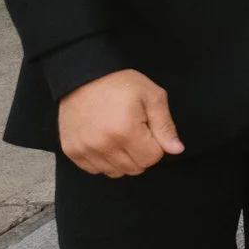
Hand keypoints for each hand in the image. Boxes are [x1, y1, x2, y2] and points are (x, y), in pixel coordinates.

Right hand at [58, 69, 182, 176]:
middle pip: (134, 169)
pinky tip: (104, 141)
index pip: (152, 158)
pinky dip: (103, 160)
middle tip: (135, 132)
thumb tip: (177, 150)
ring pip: (115, 172)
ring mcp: (84, 150)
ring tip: (119, 136)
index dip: (156, 145)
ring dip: (122, 159)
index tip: (149, 130)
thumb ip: (166, 126)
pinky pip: (94, 170)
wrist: (84, 76)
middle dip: (141, 153)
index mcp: (126, 131)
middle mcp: (103, 144)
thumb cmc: (121, 84)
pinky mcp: (71, 151)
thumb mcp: (152, 97)